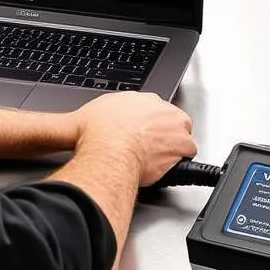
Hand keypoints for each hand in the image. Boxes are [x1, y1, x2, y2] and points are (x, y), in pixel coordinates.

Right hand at [72, 92, 196, 186]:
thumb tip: (82, 122)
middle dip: (167, 135)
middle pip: (173, 121)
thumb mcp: (92, 115)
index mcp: (140, 99)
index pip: (154, 110)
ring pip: (183, 137)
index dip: (151, 126)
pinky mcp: (180, 144)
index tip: (145, 136)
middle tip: (152, 150)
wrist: (109, 146)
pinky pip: (188, 154)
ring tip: (160, 161)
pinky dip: (181, 163)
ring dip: (176, 149)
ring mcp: (172, 126)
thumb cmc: (97, 132)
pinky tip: (169, 169)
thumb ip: (98, 118)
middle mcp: (160, 109)